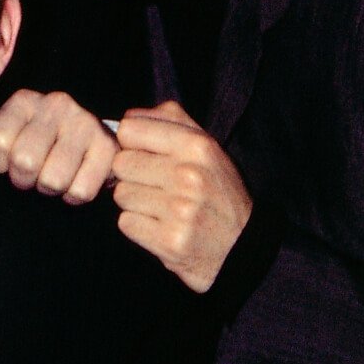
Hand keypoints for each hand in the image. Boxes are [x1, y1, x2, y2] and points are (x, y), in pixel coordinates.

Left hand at [0, 89, 117, 204]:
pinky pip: (81, 190)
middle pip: (25, 162)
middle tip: (32, 175)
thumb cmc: (40, 142)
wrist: (89, 142)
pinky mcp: (108, 147)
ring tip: (53, 177)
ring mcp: (85, 123)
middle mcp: (56, 104)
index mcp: (25, 100)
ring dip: (50, 189)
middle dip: (25, 180)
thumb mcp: (9, 133)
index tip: (8, 162)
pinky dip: (73, 196)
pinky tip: (74, 181)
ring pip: (53, 179)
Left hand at [111, 100, 250, 292]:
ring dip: (135, 202)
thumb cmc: (218, 191)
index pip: (129, 130)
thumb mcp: (207, 147)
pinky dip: (138, 226)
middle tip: (155, 185)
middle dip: (132, 174)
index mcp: (196, 146)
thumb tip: (128, 116)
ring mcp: (179, 210)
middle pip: (121, 163)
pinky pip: (125, 223)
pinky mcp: (169, 240)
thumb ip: (170, 121)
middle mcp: (188, 175)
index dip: (132, 143)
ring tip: (160, 206)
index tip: (145, 154)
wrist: (242, 247)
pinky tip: (159, 225)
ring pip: (121, 194)